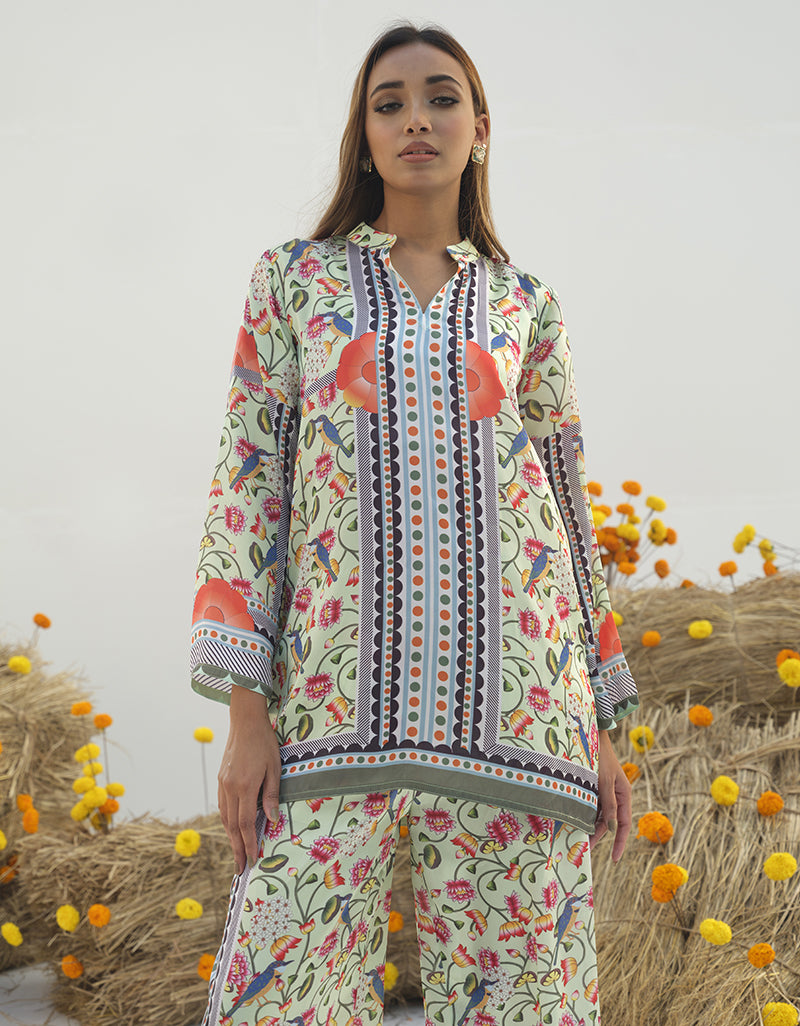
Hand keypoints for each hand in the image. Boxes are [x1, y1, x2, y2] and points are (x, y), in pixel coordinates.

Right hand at [217, 685, 281, 874]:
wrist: (245, 722)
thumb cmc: (265, 743)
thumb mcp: (274, 768)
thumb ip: (271, 796)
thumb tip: (271, 821)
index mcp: (245, 786)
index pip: (245, 824)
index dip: (249, 844)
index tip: (253, 860)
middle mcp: (230, 788)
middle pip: (232, 826)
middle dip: (237, 848)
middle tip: (241, 868)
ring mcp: (223, 784)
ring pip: (225, 818)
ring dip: (230, 838)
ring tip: (237, 853)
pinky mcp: (221, 779)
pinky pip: (222, 806)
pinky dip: (227, 821)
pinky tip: (232, 829)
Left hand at [589, 728, 630, 863]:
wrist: (590, 734)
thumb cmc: (600, 756)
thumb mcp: (604, 782)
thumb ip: (609, 805)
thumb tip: (611, 829)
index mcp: (624, 794)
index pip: (624, 825)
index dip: (619, 843)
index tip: (614, 859)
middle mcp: (616, 795)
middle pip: (609, 822)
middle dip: (598, 835)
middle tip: (585, 848)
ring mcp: (604, 791)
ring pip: (598, 815)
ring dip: (589, 825)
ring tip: (576, 837)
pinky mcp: (593, 787)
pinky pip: (591, 805)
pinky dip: (584, 814)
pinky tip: (573, 820)